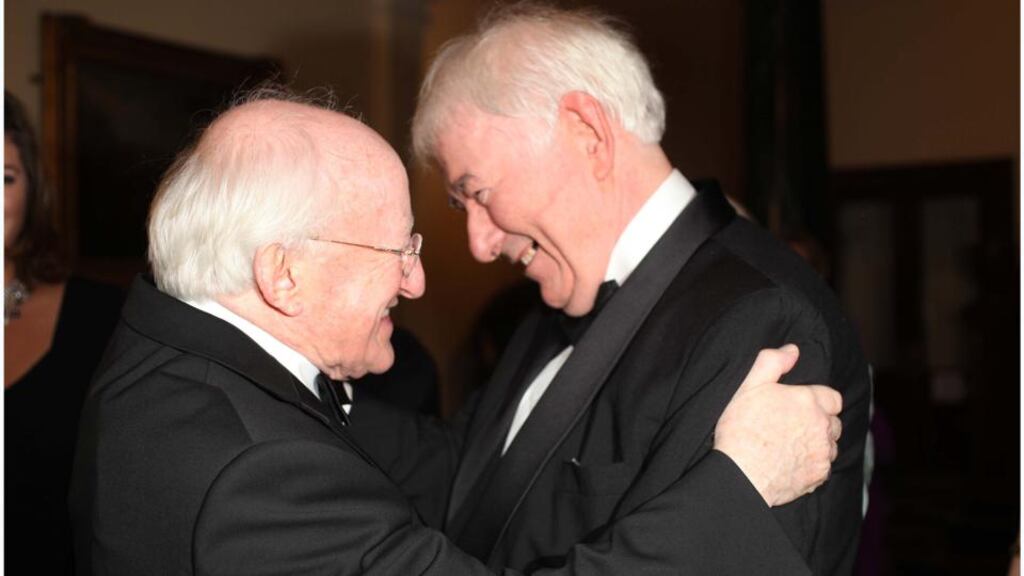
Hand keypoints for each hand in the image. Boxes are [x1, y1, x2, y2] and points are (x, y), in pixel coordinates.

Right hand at [713, 344, 842, 506]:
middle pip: (834, 422)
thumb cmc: (741, 429)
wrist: (740, 475)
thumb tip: (792, 350)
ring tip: (791, 446)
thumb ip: (772, 362)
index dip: (818, 401)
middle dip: (819, 422)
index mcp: (809, 401)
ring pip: (830, 446)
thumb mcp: (749, 386)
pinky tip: (791, 464)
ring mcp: (823, 453)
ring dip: (818, 444)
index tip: (800, 407)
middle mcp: (822, 426)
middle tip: (793, 427)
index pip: (832, 398)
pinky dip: (812, 465)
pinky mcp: (819, 476)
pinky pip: (823, 468)